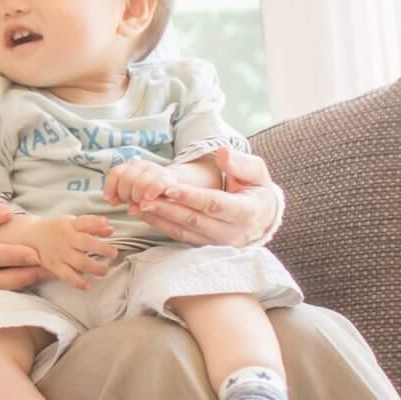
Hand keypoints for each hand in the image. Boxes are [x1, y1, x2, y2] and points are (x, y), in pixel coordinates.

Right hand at [0, 214, 119, 287]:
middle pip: (85, 243)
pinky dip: (77, 282)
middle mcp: (65, 238)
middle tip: (114, 253)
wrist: (32, 236)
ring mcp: (59, 253)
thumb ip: (92, 226)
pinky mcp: (54, 266)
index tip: (106, 222)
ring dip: (94, 267)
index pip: (84, 222)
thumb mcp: (73, 223)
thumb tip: (111, 229)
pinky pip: (66, 276)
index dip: (95, 222)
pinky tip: (87, 285)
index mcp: (70, 225)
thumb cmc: (58, 229)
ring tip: (104, 271)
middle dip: (101, 249)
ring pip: (79, 262)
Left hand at [102, 159, 173, 209]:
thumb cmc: (148, 192)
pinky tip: (148, 198)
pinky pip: (157, 184)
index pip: (116, 173)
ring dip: (137, 196)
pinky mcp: (168, 179)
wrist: (173, 187)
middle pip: (126, 179)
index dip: (110, 187)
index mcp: (131, 166)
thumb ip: (119, 194)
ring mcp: (156, 170)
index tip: (111, 201)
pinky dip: (151, 191)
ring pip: (140, 183)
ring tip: (141, 203)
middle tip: (131, 202)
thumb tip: (110, 200)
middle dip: (126, 194)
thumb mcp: (131, 191)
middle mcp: (142, 165)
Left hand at [132, 146, 283, 248]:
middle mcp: (231, 232)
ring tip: (137, 205)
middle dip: (166, 208)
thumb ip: (241, 163)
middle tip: (143, 197)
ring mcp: (217, 242)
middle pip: (194, 220)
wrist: (263, 218)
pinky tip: (144, 214)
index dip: (190, 196)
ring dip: (159, 218)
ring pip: (183, 231)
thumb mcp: (257, 173)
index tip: (168, 187)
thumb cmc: (257, 189)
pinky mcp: (206, 246)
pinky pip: (180, 237)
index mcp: (246, 212)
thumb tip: (222, 153)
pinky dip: (161, 226)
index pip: (213, 204)